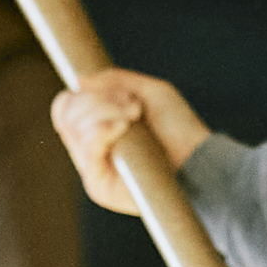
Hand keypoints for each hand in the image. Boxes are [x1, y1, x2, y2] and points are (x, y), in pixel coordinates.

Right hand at [49, 69, 210, 214]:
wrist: (200, 161)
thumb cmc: (179, 130)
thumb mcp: (149, 92)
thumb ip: (115, 80)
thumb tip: (78, 79)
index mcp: (94, 128)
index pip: (66, 107)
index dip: (84, 94)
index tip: (121, 94)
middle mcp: (88, 149)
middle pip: (68, 114)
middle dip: (100, 101)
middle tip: (134, 107)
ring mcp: (92, 168)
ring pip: (76, 128)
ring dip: (106, 113)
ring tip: (135, 117)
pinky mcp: (99, 186)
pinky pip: (87, 152)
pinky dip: (101, 133)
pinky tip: (122, 127)